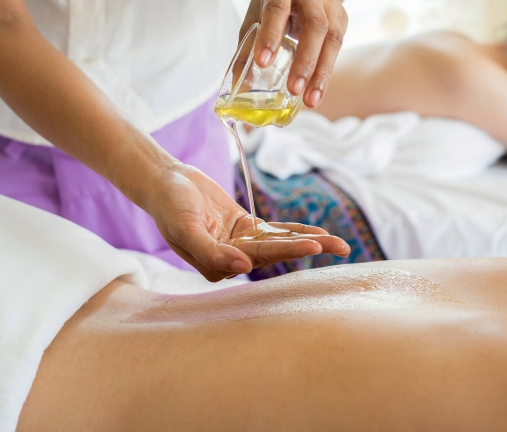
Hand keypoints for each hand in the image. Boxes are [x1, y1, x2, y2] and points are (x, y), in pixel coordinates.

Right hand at [143, 163, 350, 281]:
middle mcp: (232, 259)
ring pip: (280, 243)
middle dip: (309, 249)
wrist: (165, 181)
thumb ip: (211, 252)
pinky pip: (275, 231)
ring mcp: (240, 243)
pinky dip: (296, 231)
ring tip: (340, 244)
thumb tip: (242, 269)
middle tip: (341, 247)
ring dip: (309, 242)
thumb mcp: (185, 228)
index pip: (258, 259)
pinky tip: (319, 233)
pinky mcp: (245, 227)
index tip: (312, 246)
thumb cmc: (169, 205)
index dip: (286, 252)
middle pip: (276, 254)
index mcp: (217, 265)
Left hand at [241, 0, 347, 108]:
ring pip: (332, 39)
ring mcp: (331, 7)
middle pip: (314, 26)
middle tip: (294, 89)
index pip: (278, 10)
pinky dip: (326, 72)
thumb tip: (242, 83)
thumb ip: (248, 46)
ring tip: (310, 100)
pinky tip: (317, 91)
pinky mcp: (341, 19)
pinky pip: (337, 48)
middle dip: (305, 61)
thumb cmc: (277, 0)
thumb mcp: (259, 15)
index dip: (271, 36)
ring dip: (321, 73)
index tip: (262, 62)